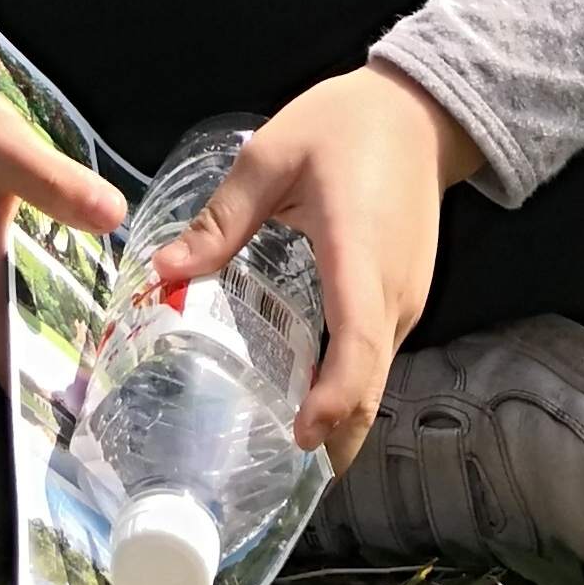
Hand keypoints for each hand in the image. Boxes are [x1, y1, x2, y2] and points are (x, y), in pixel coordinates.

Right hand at [0, 47, 122, 383]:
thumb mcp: (3, 150)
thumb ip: (55, 184)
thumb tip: (114, 216)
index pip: (19, 366)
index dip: (58, 398)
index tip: (108, 411)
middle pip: (33, 349)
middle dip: (81, 367)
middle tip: (145, 375)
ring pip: (35, 317)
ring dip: (75, 327)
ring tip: (139, 336)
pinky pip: (33, 284)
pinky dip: (64, 289)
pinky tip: (103, 277)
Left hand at [158, 65, 481, 468]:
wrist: (420, 112)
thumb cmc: (345, 124)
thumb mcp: (274, 153)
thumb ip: (222, 217)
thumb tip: (163, 273)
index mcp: (360, 253)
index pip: (358, 342)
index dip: (334, 397)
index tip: (301, 438)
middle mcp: (393, 292)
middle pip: (371, 382)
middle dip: (332, 435)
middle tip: (268, 472)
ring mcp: (407, 301)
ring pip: (377, 378)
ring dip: (339, 417)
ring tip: (275, 446)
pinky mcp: (405, 300)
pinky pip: (377, 358)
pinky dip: (347, 389)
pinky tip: (302, 399)